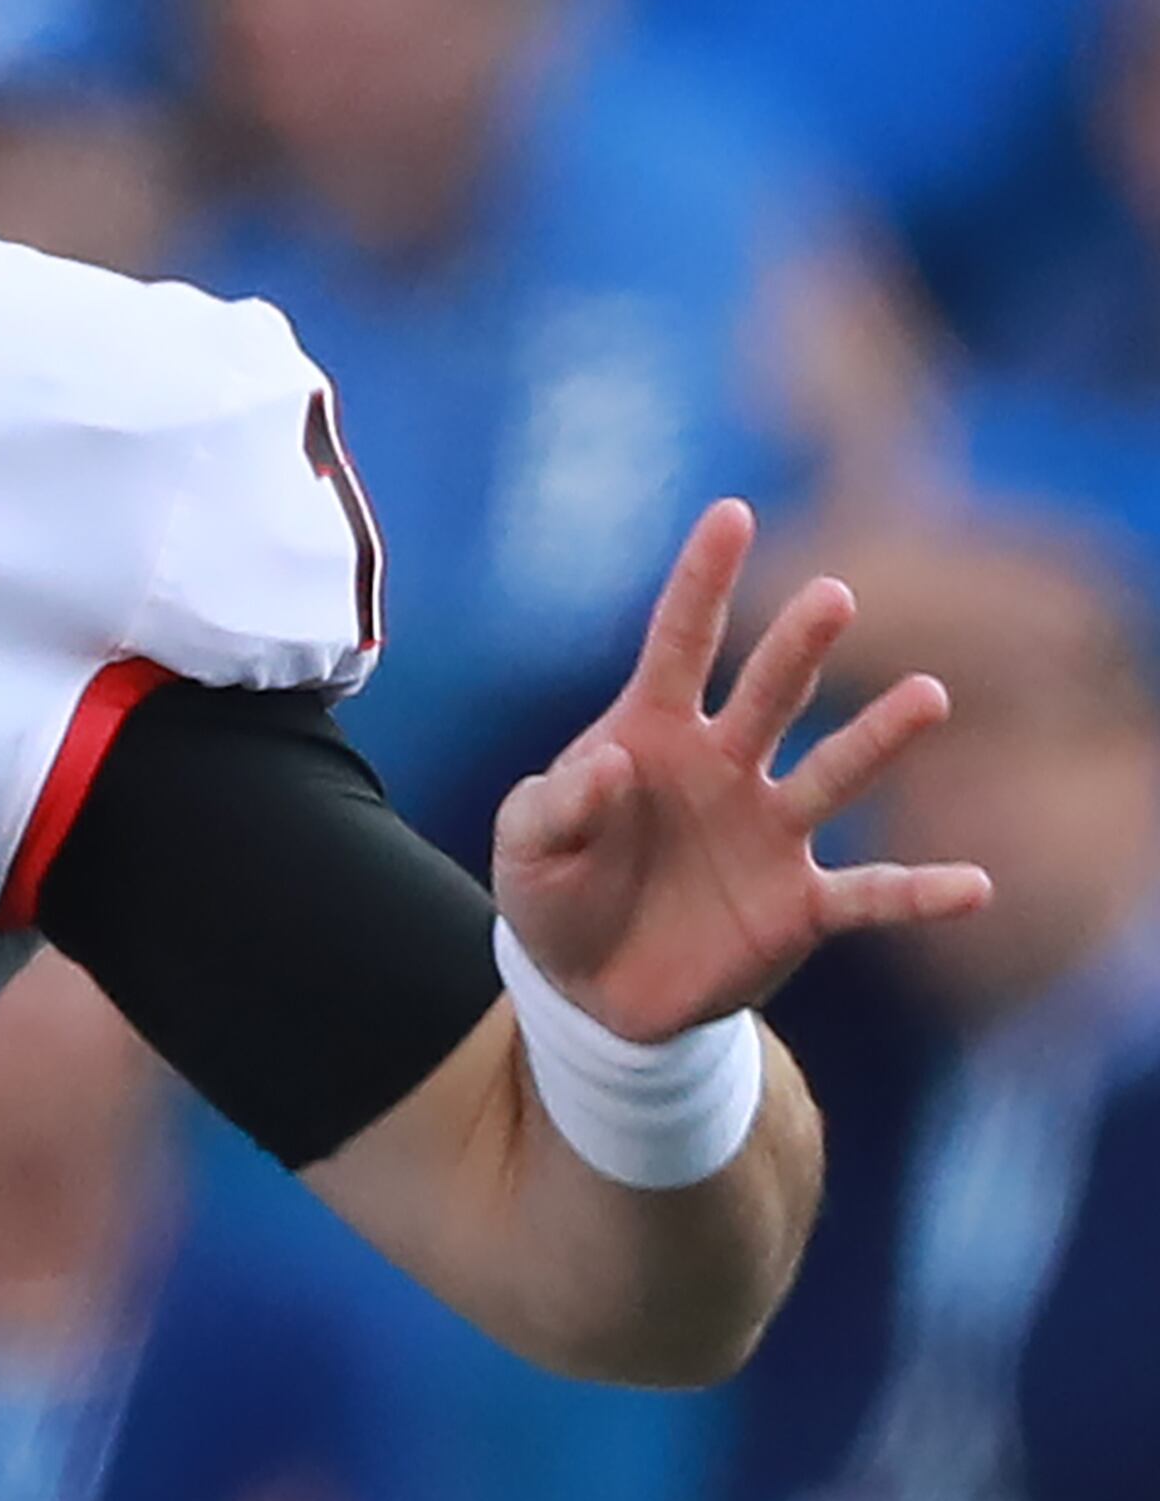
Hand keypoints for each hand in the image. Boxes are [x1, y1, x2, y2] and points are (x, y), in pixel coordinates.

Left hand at [492, 498, 991, 1041]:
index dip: (704, 580)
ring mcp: (770, 831)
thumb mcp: (526, 848)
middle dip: (799, 647)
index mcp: (650, 733)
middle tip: (832, 596)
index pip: (680, 642)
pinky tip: (975, 885)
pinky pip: (871, 894)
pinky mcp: (799, 905)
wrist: (589, 987)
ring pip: (834, 774)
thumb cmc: (555, 893)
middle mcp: (726, 766)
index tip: (732, 513)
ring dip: (879, 739)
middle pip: (771, 693)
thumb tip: (607, 762)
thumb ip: (554, 807)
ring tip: (929, 696)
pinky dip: (921, 893)